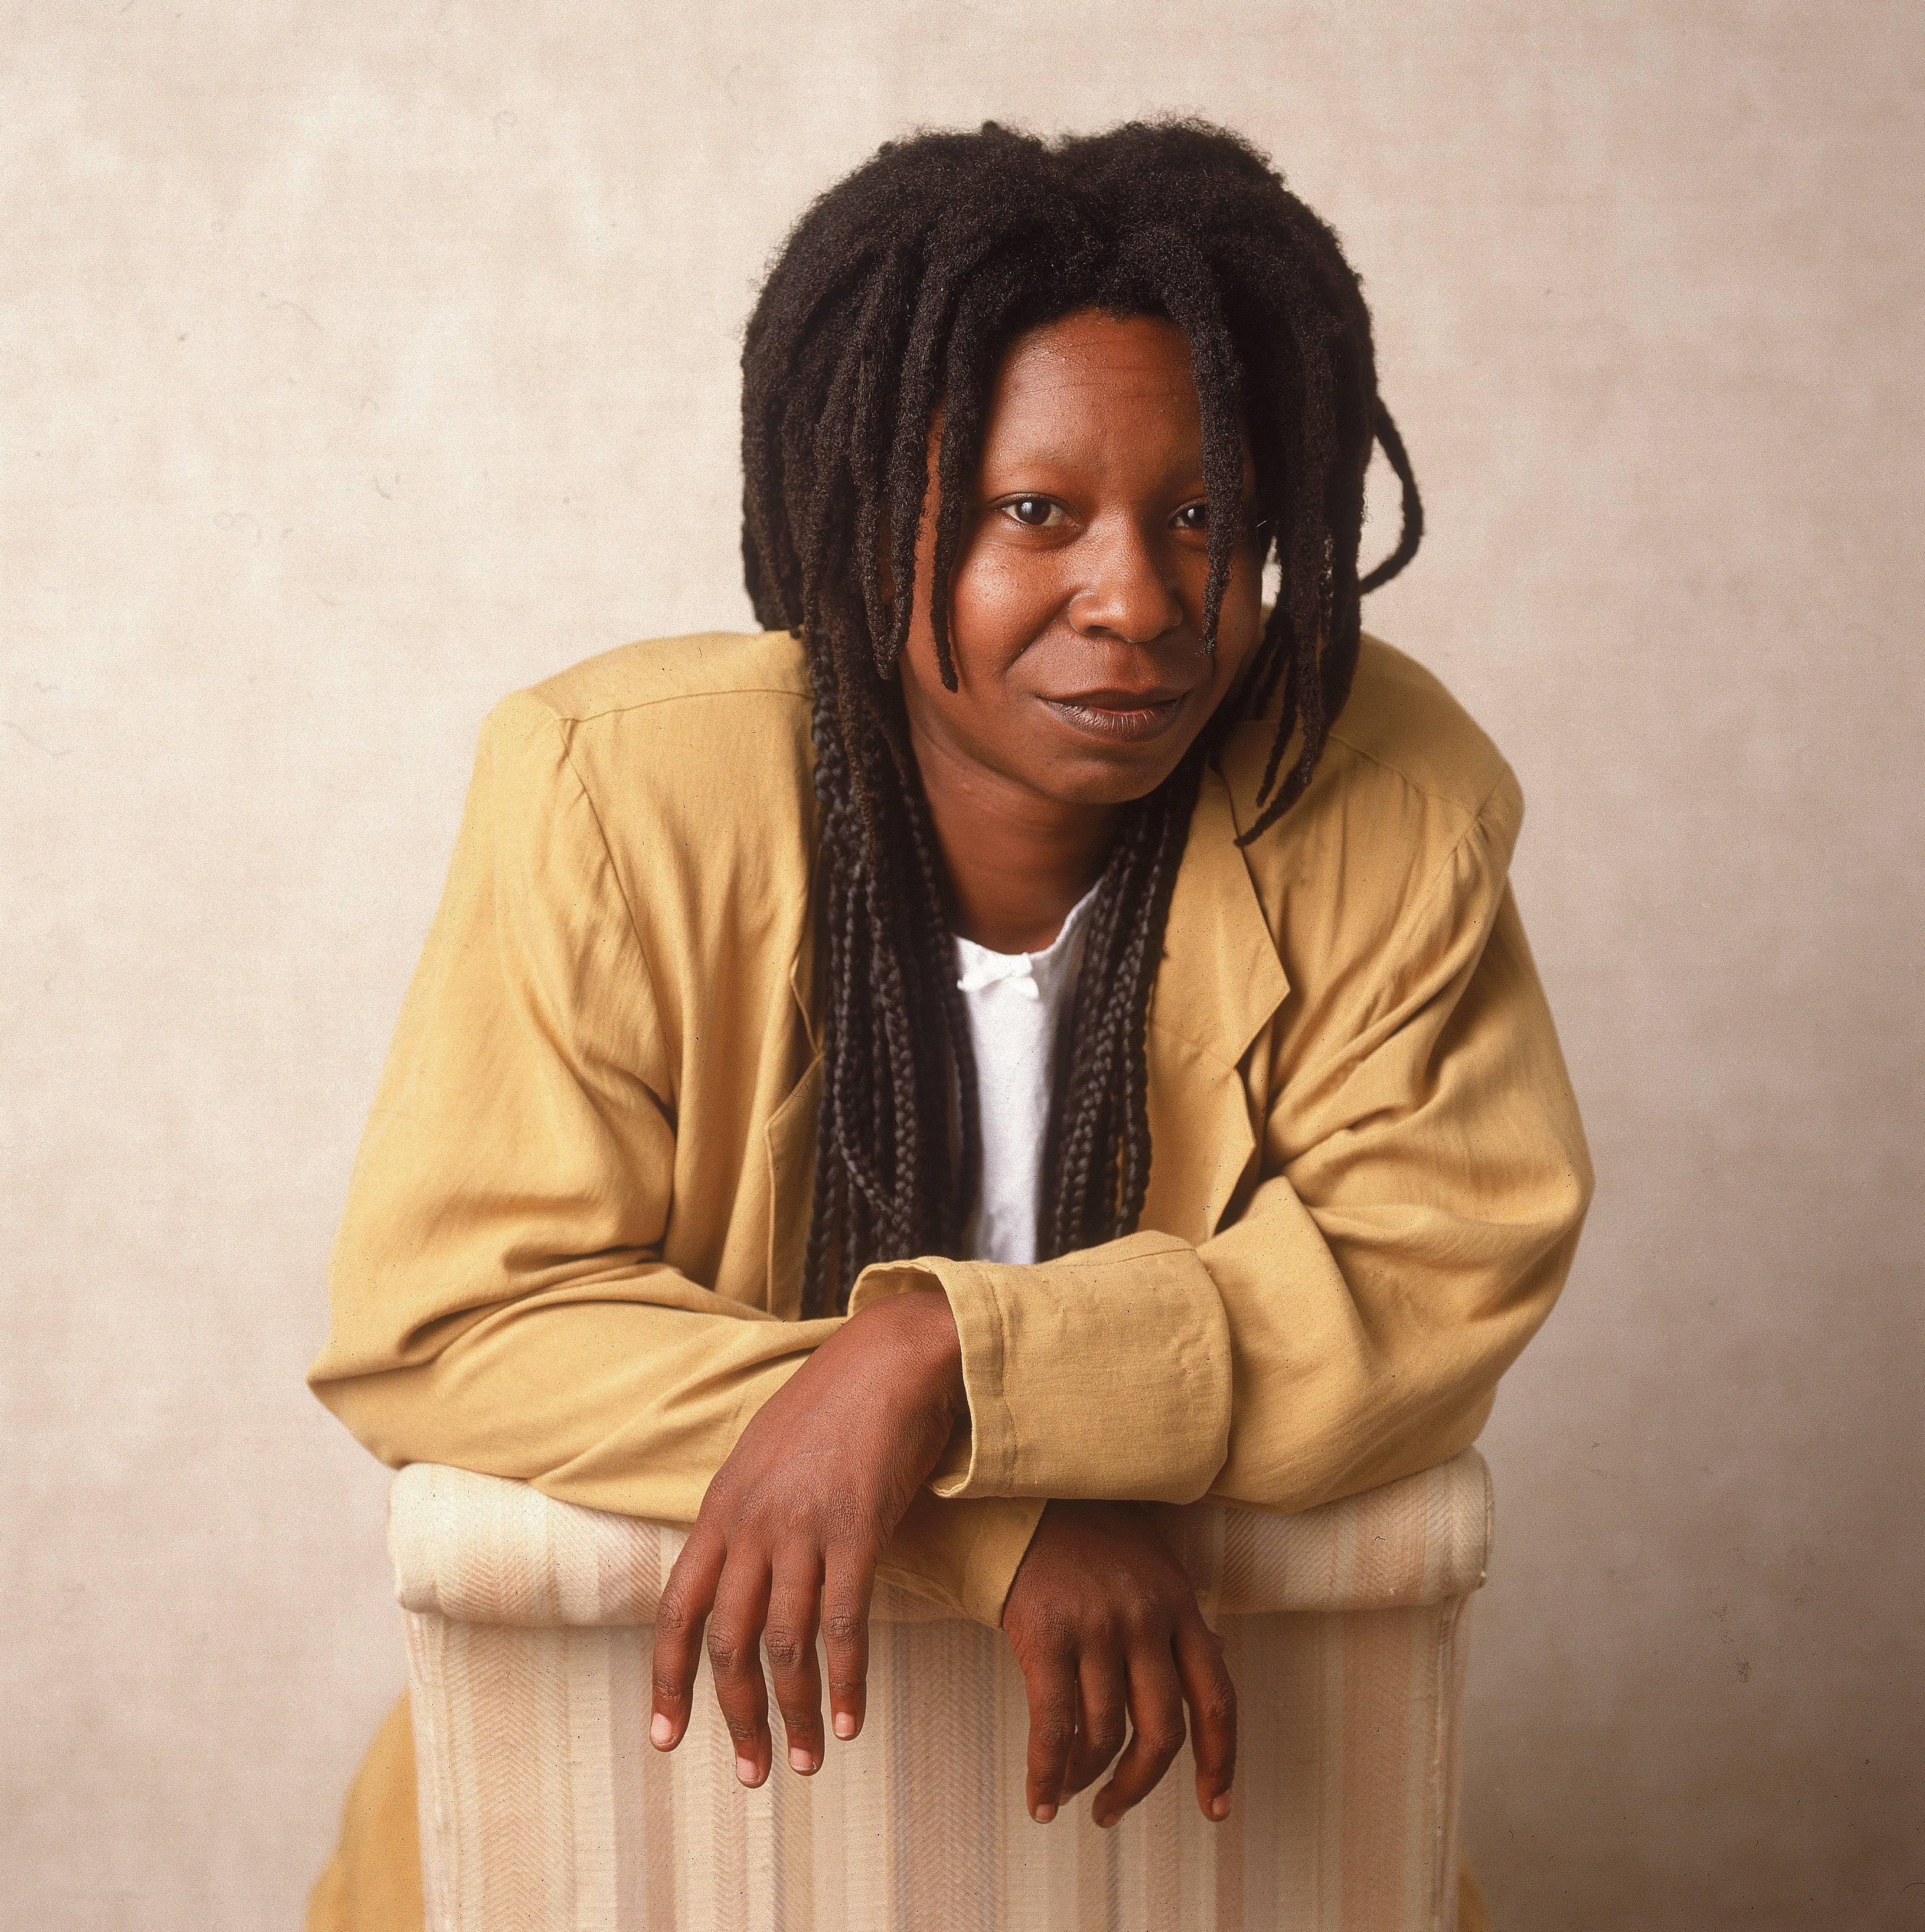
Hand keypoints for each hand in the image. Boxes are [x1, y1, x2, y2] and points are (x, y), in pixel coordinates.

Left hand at [649, 1288, 963, 1784]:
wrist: (893, 1355)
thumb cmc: (837, 1403)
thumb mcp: (769, 1455)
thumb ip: (748, 1513)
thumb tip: (740, 1569)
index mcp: (721, 1507)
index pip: (676, 1609)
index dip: (668, 1680)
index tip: (665, 1739)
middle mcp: (751, 1522)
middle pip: (727, 1641)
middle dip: (735, 1716)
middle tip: (753, 1774)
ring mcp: (802, 1526)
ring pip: (784, 1643)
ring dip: (795, 1713)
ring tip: (805, 1761)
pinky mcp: (857, 1528)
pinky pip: (844, 1622)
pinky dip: (846, 1679)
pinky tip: (852, 1720)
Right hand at [1000, 1499, 1235, 1828]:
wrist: (1024, 1489)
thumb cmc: (1087, 1527)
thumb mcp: (1150, 1561)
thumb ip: (1178, 1613)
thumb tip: (1216, 1655)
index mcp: (1179, 1603)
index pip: (1217, 1698)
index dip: (1220, 1761)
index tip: (1215, 1808)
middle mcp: (1146, 1618)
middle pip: (1163, 1729)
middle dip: (1141, 1784)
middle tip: (1115, 1810)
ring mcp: (1097, 1626)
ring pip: (1106, 1734)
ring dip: (1088, 1779)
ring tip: (1071, 1793)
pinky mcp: (1046, 1633)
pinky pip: (1053, 1726)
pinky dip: (1048, 1774)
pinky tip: (1041, 1801)